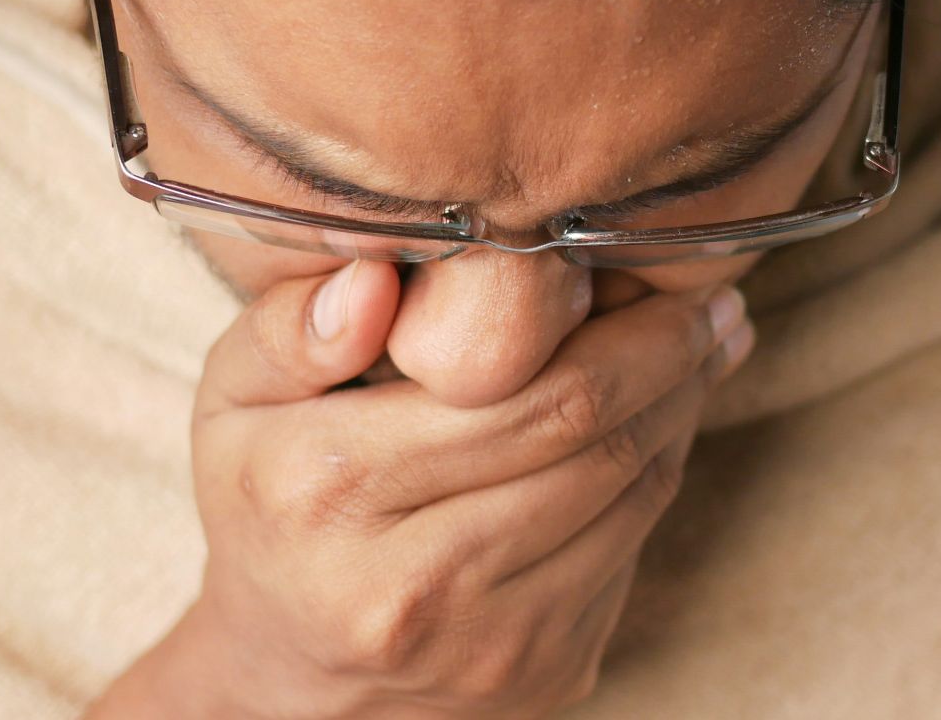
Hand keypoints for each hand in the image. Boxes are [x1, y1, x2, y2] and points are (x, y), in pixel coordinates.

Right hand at [87, 258, 752, 718]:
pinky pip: (634, 548)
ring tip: (701, 343)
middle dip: (669, 356)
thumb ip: (291, 329)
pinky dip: (661, 471)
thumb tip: (378, 278)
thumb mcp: (234, 401)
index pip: (521, 392)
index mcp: (331, 486)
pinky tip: (665, 418)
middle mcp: (413, 579)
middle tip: (706, 297)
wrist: (286, 676)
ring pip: (631, 494)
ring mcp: (488, 641)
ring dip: (682, 408)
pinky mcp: (543, 671)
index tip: (650, 264)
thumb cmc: (269, 504)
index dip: (616, 326)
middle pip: (591, 439)